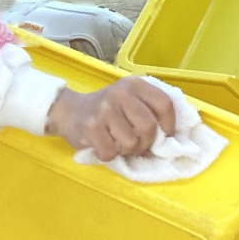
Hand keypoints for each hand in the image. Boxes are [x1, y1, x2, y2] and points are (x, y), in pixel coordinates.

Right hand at [46, 78, 176, 159]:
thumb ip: (148, 109)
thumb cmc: (106, 109)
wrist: (69, 110)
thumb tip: (170, 137)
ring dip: (126, 150)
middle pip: (149, 126)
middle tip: (138, 145)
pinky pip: (111, 152)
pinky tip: (103, 144)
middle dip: (146, 142)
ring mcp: (105, 110)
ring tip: (117, 142)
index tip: (165, 134)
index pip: (164, 104)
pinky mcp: (91, 127)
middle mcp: (120, 93)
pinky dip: (109, 155)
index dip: (169, 124)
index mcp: (134, 84)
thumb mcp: (129, 99)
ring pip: (131, 143)